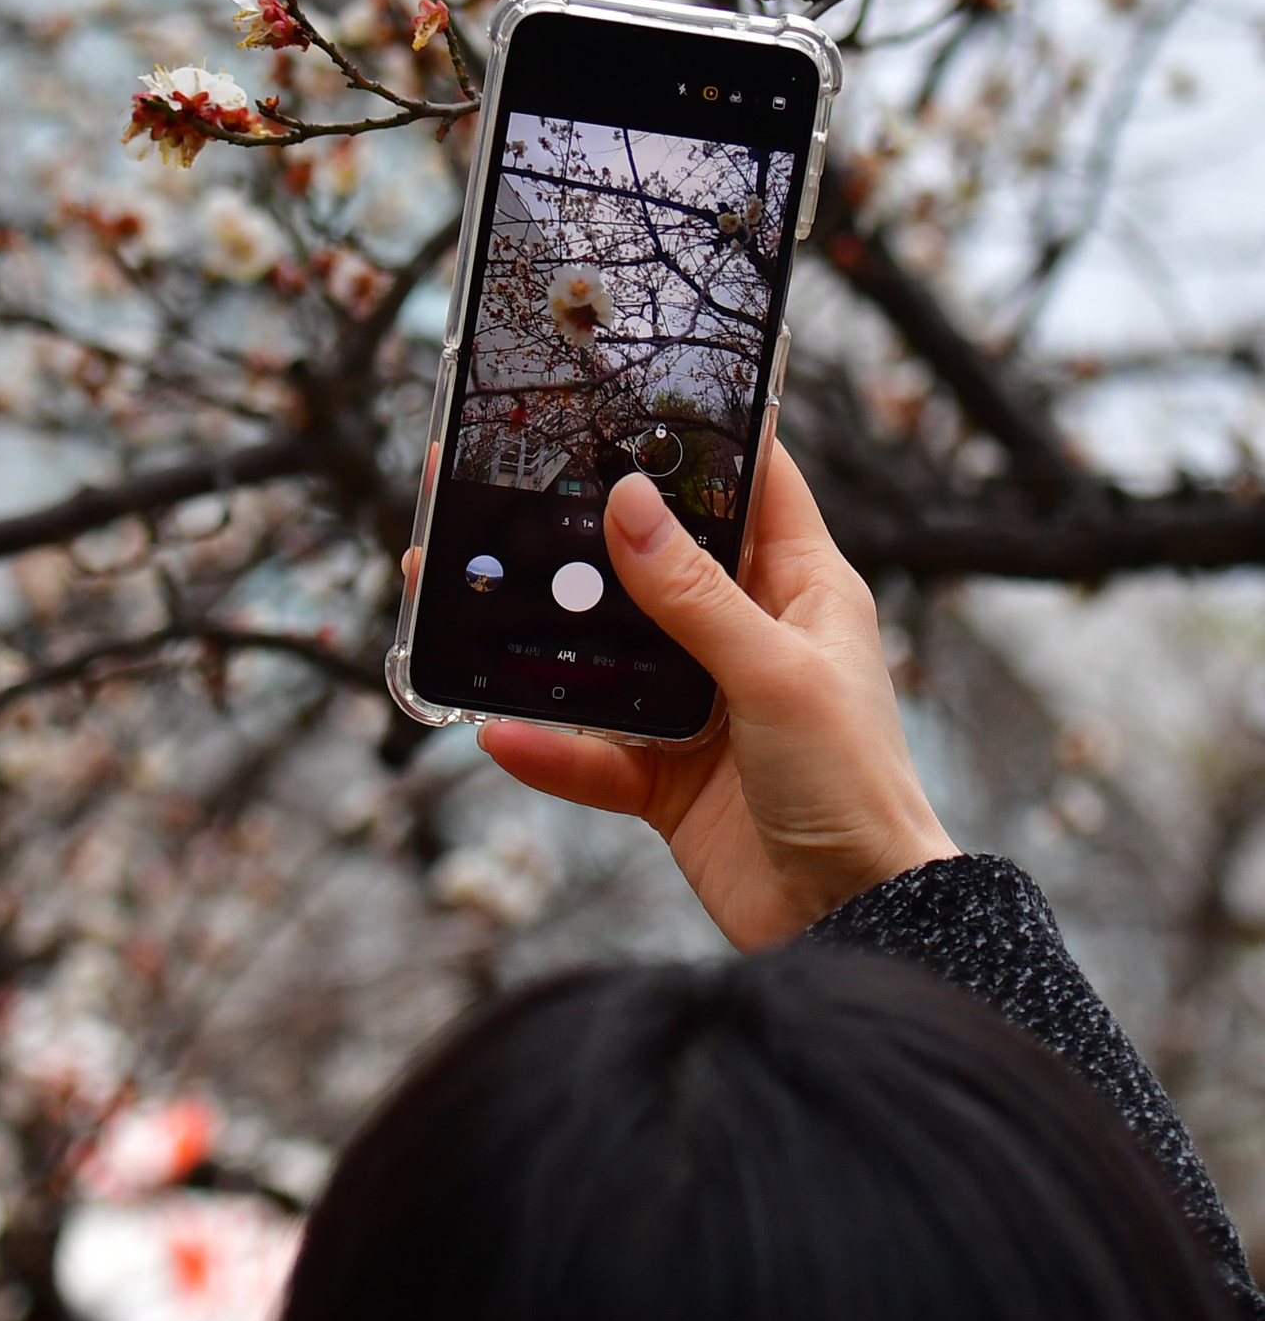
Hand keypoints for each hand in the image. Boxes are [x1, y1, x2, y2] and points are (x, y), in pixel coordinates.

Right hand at [479, 444, 957, 950]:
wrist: (856, 923)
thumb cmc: (856, 787)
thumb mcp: (776, 674)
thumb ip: (696, 596)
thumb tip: (628, 505)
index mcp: (799, 588)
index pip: (752, 483)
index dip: (698, 438)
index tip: (627, 397)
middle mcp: (746, 636)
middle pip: (651, 566)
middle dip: (579, 538)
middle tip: (501, 494)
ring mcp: (702, 707)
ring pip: (606, 654)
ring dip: (541, 637)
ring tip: (464, 600)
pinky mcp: (667, 777)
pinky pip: (592, 750)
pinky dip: (548, 747)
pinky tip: (496, 731)